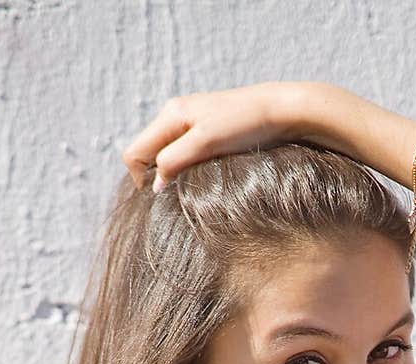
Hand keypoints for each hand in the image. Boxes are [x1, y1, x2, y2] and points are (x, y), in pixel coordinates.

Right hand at [121, 81, 309, 190]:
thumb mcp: (205, 144)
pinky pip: (182, 153)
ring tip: (191, 187)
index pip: (134, 153)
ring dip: (171, 174)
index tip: (160, 200)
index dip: (140, 180)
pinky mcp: (206, 130)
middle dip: (153, 177)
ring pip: (164, 154)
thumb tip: (154, 185)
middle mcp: (175, 115)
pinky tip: (203, 177)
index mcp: (170, 115)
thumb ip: (175, 161)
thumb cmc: (245, 126)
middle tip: (175, 198)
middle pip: (146, 153)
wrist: (280, 111)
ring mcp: (190, 122)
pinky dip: (185, 168)